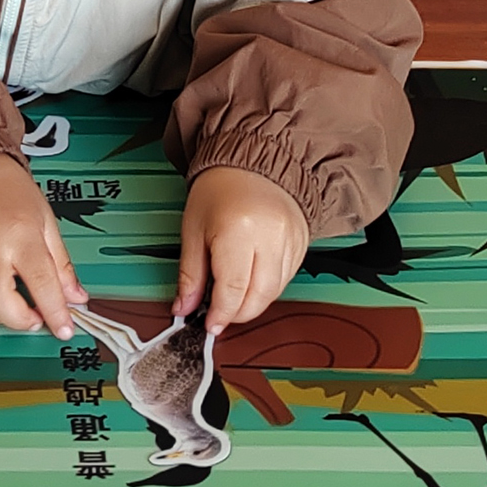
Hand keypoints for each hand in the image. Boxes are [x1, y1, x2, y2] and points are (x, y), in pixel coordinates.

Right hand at [0, 156, 84, 337]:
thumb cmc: (9, 193)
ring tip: (4, 309)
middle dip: (18, 320)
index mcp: (21, 234)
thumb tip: (75, 297)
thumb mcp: (46, 222)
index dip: (55, 312)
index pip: (41, 283)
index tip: (63, 328)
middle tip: (30, 318)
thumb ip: (61, 264)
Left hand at [177, 166, 308, 331]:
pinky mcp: (302, 243)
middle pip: (259, 297)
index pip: (233, 289)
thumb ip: (190, 274)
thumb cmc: (220, 189)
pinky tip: (251, 280)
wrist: (253, 162)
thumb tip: (184, 308)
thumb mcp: (193, 229)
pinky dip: (267, 287)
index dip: (221, 314)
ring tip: (233, 295)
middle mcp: (270, 237)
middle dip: (238, 313)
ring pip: (275, 292)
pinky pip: (286, 279)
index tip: (210, 324)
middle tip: (220, 314)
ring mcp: (291, 241)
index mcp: (238, 231)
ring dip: (253, 302)